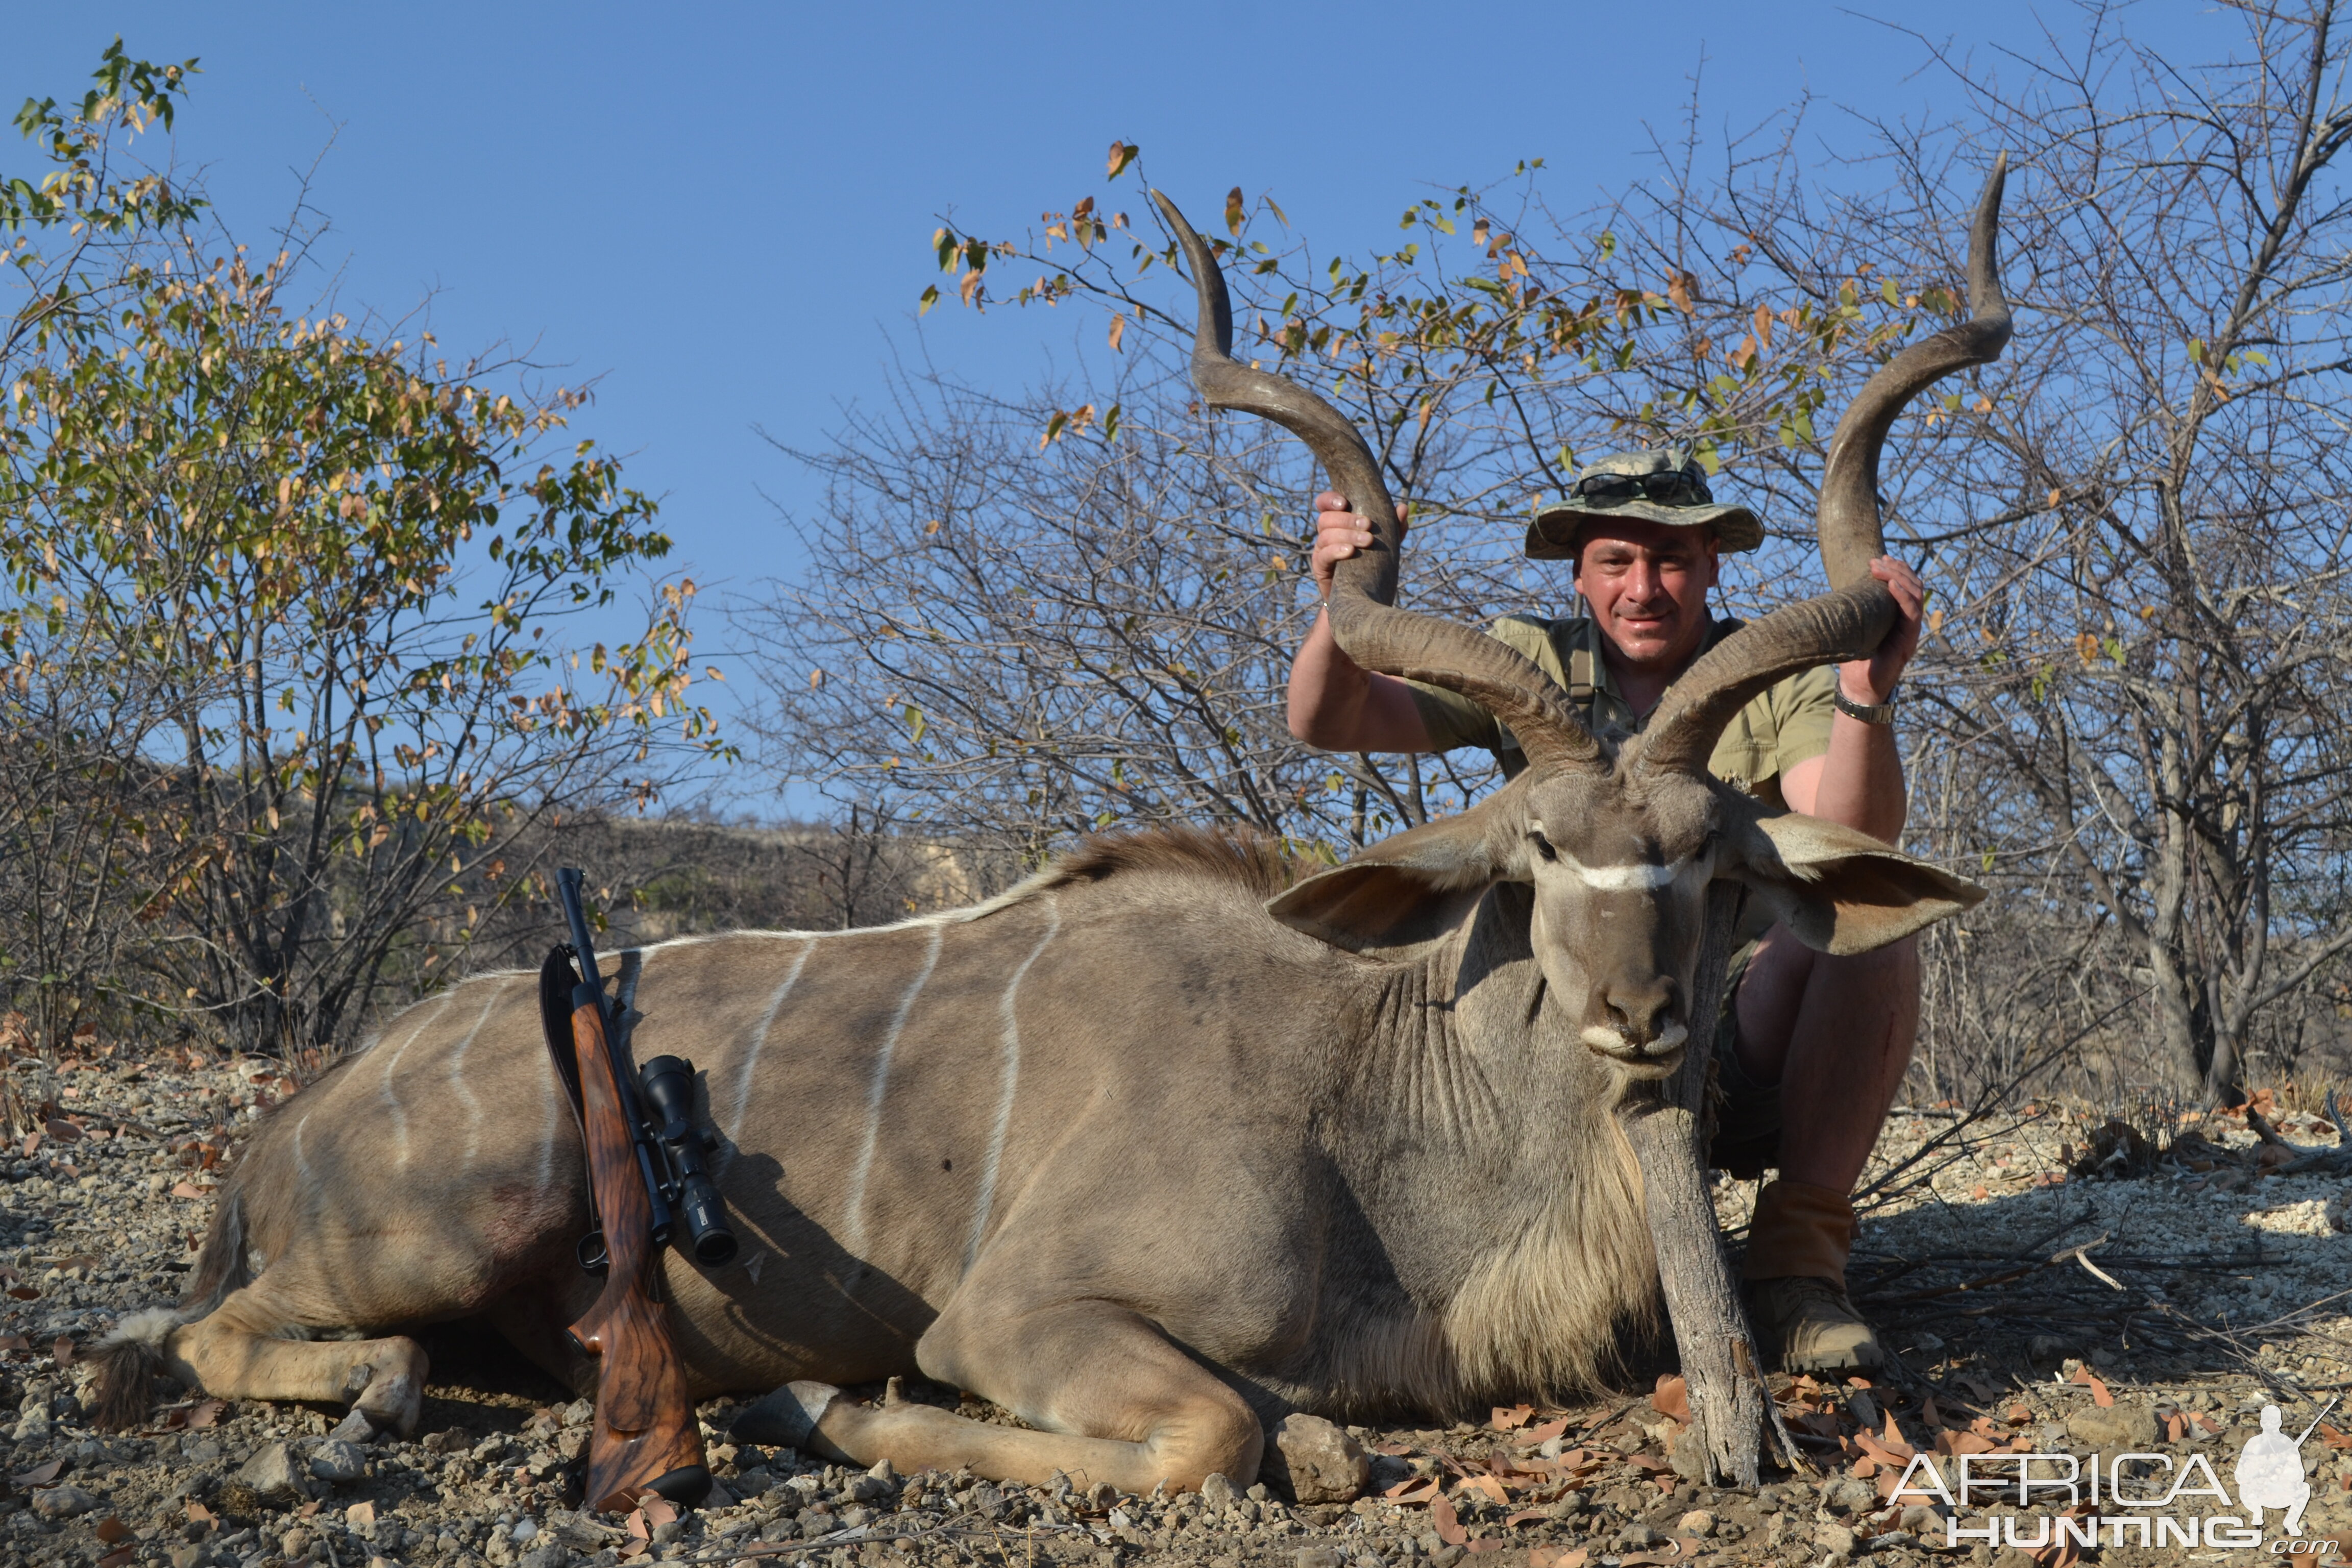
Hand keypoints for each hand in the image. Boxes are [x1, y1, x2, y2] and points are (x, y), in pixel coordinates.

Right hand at [1307, 491, 1408, 596]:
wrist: (1363, 598)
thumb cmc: (1372, 565)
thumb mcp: (1385, 545)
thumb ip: (1393, 527)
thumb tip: (1402, 507)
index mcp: (1339, 523)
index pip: (1325, 504)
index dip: (1330, 499)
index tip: (1345, 503)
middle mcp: (1327, 534)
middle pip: (1326, 518)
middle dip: (1347, 520)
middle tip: (1368, 525)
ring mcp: (1321, 550)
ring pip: (1325, 535)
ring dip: (1347, 535)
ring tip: (1367, 541)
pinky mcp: (1320, 567)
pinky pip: (1323, 555)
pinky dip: (1336, 551)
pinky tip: (1351, 552)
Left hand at [1838, 555, 1923, 705]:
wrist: (1859, 688)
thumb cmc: (1854, 658)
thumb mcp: (1853, 628)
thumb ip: (1854, 610)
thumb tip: (1836, 588)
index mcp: (1896, 614)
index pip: (1904, 584)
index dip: (1895, 568)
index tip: (1877, 559)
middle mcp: (1907, 619)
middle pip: (1913, 584)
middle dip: (1896, 568)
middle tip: (1876, 561)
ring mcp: (1910, 629)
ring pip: (1916, 594)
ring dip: (1899, 577)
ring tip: (1881, 568)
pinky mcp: (1909, 640)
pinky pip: (1912, 613)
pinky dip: (1903, 597)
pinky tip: (1892, 585)